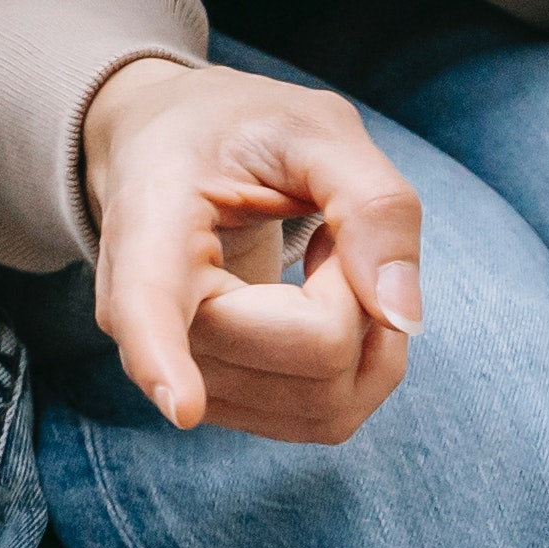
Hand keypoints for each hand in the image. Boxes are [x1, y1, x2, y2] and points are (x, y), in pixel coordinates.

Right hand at [79, 55, 427, 440]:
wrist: (168, 151)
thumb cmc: (237, 132)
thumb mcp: (315, 129)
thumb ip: (373, 204)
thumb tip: (403, 317)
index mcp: (153, 220)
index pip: (146, 306)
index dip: (162, 359)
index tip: (180, 407)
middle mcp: (146, 313)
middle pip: (307, 350)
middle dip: (359, 294)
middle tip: (332, 233)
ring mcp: (180, 368)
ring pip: (324, 402)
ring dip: (368, 336)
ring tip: (328, 263)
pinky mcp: (220, 401)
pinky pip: (327, 418)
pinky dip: (363, 366)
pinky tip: (328, 305)